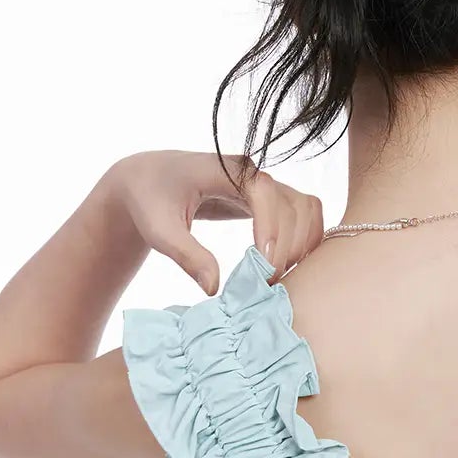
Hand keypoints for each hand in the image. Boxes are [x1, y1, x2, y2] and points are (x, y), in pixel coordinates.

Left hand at [105, 150, 324, 293]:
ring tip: (279, 276)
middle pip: (293, 204)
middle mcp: (253, 173)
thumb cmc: (151, 201)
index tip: (263, 268)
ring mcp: (266, 184)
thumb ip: (187, 256)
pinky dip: (307, 239)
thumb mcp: (159, 231)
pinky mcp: (270, 199)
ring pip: (306, 208)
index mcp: (225, 170)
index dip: (271, 230)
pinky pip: (304, 214)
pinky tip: (290, 266)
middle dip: (287, 247)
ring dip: (303, 244)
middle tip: (266, 283)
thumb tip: (214, 288)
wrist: (150, 180)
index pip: (265, 194)